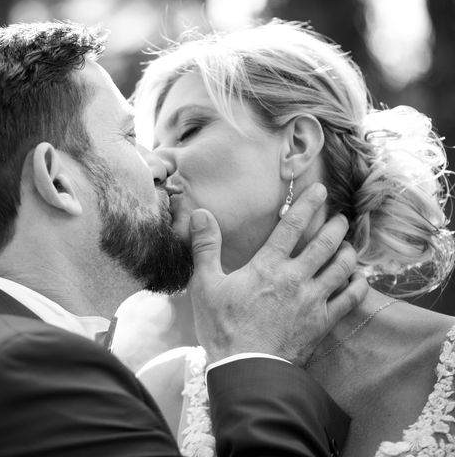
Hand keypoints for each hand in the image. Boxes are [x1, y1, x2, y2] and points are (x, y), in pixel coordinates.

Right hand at [187, 183, 368, 366]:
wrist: (246, 369)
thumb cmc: (223, 327)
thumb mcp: (205, 285)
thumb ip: (206, 247)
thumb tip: (200, 213)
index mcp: (267, 266)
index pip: (291, 226)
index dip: (308, 204)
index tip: (321, 190)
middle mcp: (295, 278)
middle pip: (325, 244)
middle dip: (336, 226)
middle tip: (342, 216)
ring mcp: (313, 301)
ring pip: (342, 268)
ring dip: (348, 251)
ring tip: (349, 244)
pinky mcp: (323, 323)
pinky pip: (350, 299)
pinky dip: (358, 286)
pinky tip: (359, 279)